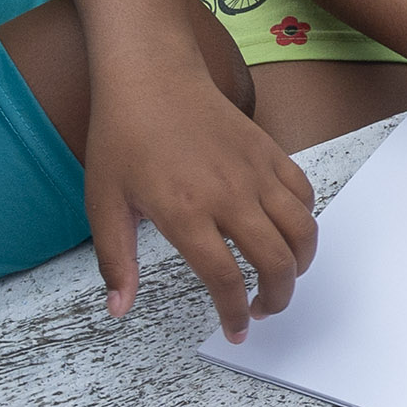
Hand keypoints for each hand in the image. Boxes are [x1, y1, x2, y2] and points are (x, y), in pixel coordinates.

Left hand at [82, 49, 319, 339]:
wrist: (151, 76)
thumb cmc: (123, 138)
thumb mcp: (103, 203)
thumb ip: (115, 260)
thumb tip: (119, 309)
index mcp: (185, 213)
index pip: (225, 279)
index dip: (235, 314)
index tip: (236, 330)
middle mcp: (229, 196)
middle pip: (276, 262)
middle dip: (278, 298)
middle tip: (265, 309)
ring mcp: (255, 173)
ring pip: (302, 232)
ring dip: (300, 264)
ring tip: (282, 276)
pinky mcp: (270, 153)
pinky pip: (303, 197)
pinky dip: (303, 223)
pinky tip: (284, 232)